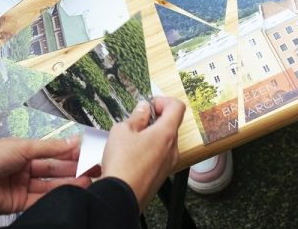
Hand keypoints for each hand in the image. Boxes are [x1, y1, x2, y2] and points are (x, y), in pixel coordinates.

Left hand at [0, 137, 90, 213]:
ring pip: (51, 185)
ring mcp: (23, 187)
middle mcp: (24, 169)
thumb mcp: (22, 147)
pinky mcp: (20, 204)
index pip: (51, 152)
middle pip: (54, 169)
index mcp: (23, 152)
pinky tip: (72, 190)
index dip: (69, 152)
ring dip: (69, 182)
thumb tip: (72, 141)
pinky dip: (57, 195)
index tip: (88, 151)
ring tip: (88, 179)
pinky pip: (42, 199)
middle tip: (94, 167)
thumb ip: (49, 148)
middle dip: (73, 168)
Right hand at [100, 97, 184, 211]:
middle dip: (153, 120)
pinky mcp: (161, 175)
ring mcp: (168, 164)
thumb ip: (136, 117)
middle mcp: (172, 149)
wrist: (120, 197)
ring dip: (149, 136)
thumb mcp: (122, 131)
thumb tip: (143, 109)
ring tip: (129, 141)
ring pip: (163, 142)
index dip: (162, 101)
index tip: (149, 105)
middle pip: (169, 125)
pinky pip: (158, 156)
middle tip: (134, 123)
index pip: (177, 107)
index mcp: (166, 134)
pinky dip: (148, 150)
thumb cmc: (123, 165)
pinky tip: (130, 155)